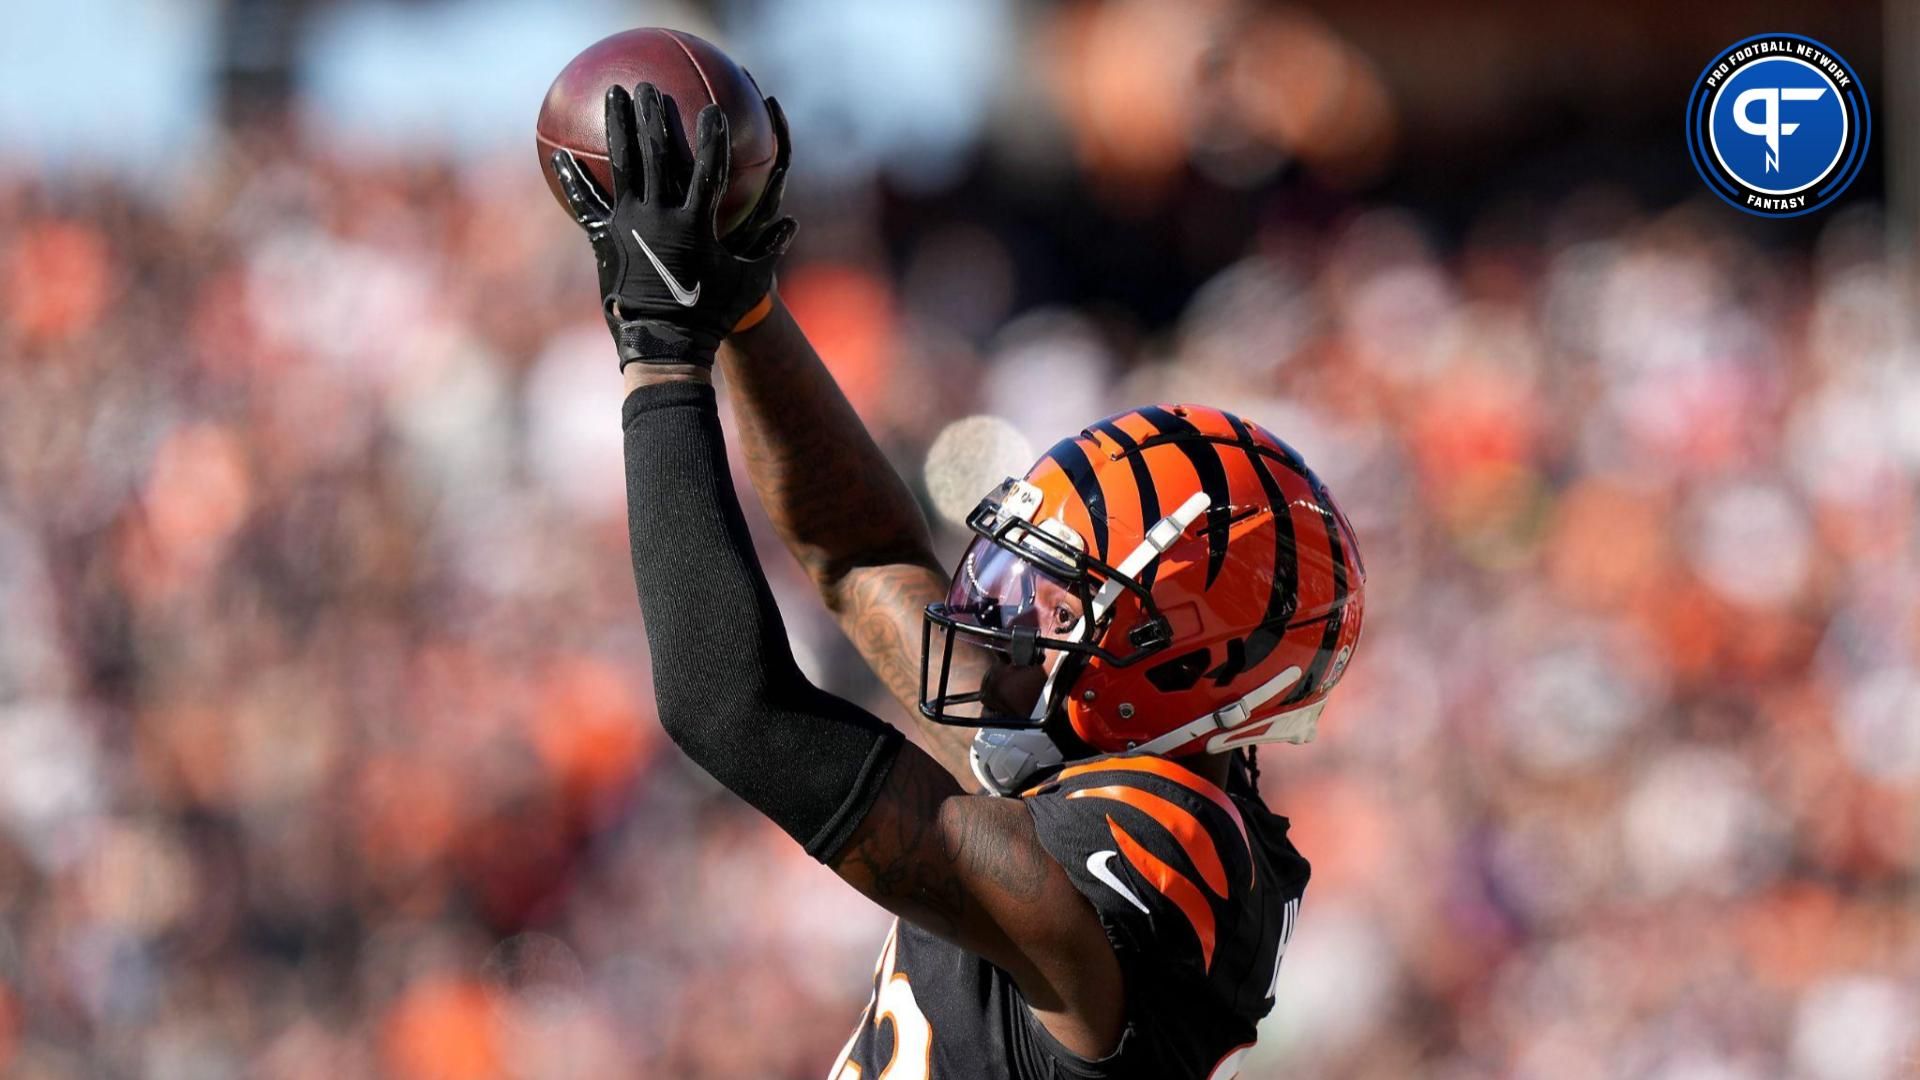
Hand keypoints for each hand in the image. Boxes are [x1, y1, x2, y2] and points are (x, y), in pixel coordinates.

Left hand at [550, 83, 796, 368]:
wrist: (665, 345)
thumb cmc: (713, 316)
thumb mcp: (749, 283)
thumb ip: (770, 248)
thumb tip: (792, 224)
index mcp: (697, 225)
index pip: (710, 169)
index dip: (714, 138)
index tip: (714, 110)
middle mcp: (660, 218)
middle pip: (657, 154)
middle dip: (653, 116)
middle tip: (649, 87)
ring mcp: (628, 225)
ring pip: (621, 165)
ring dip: (618, 126)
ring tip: (614, 95)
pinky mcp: (606, 238)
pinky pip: (587, 202)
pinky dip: (573, 178)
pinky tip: (558, 155)